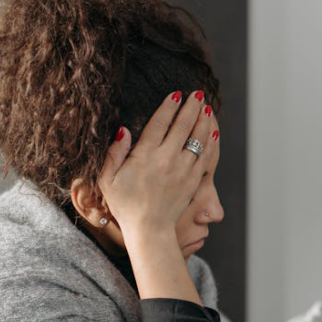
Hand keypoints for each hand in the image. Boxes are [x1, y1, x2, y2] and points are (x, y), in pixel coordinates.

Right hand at [98, 89, 218, 238]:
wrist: (149, 228)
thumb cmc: (125, 204)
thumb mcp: (108, 179)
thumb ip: (113, 154)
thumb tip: (124, 130)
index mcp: (145, 155)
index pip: (160, 123)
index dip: (169, 106)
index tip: (175, 94)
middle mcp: (167, 159)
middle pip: (183, 126)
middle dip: (191, 106)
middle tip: (197, 93)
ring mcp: (183, 169)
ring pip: (198, 138)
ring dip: (203, 120)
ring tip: (206, 106)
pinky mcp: (194, 180)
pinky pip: (207, 156)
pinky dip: (211, 141)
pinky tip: (214, 131)